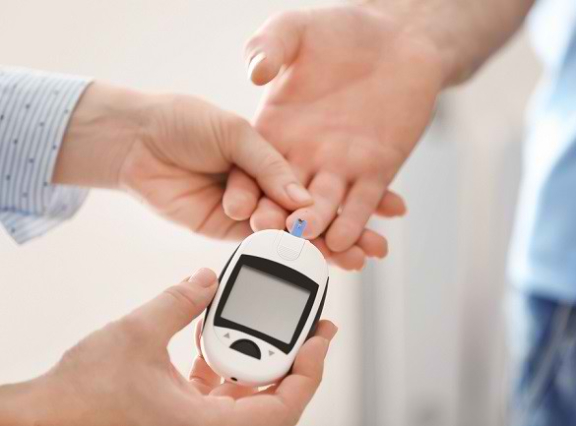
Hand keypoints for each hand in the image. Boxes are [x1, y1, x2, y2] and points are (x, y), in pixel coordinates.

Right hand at [0, 268, 336, 425]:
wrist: (44, 420)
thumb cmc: (81, 397)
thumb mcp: (136, 334)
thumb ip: (179, 301)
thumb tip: (208, 279)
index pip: (282, 409)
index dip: (309, 371)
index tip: (320, 338)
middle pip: (274, 402)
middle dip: (295, 362)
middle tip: (310, 329)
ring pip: (248, 397)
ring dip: (262, 360)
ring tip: (275, 327)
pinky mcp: (181, 418)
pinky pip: (221, 393)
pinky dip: (229, 365)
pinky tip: (224, 336)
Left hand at [53, 82, 312, 239]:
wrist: (135, 140)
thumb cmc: (184, 123)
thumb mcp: (236, 133)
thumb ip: (270, 166)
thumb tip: (301, 200)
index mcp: (269, 157)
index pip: (303, 181)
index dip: (322, 198)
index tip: (341, 212)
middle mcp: (260, 184)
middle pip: (293, 209)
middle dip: (309, 222)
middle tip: (314, 228)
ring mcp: (242, 208)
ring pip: (274, 226)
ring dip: (286, 232)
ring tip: (287, 228)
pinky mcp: (220, 227)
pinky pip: (247, 238)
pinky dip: (263, 242)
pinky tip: (276, 241)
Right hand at [224, 5, 441, 255]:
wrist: (395, 36)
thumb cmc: (340, 28)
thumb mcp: (295, 29)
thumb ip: (269, 47)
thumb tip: (256, 71)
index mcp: (276, 128)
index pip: (252, 169)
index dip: (244, 190)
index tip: (238, 209)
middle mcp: (304, 154)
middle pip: (284, 200)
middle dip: (278, 222)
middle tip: (273, 241)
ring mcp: (339, 165)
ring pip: (324, 209)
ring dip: (317, 232)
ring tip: (311, 246)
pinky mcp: (376, 168)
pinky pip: (361, 200)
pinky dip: (353, 221)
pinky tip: (345, 241)